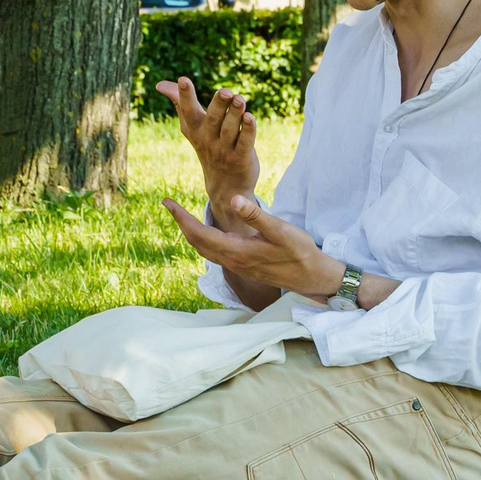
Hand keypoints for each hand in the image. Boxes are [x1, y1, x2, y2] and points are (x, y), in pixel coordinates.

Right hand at [153, 77, 259, 205]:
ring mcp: (225, 150)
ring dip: (235, 114)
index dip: (185, 95)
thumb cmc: (208, 146)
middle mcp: (208, 139)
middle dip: (218, 104)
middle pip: (212, 119)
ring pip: (230, 130)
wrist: (224, 185)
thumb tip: (159, 84)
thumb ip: (180, 103)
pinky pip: (245, 143)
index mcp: (195, 130)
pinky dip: (248, 130)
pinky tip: (250, 118)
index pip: (188, 111)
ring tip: (240, 99)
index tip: (183, 79)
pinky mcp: (242, 158)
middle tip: (225, 91)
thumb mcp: (192, 127)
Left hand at [162, 193, 341, 300]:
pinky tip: (207, 232)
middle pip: (197, 242)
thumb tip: (233, 200)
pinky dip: (204, 240)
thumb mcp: (281, 230)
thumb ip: (256, 215)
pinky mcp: (244, 267)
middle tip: (169, 205)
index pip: (199, 233)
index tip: (167, 202)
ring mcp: (237, 266)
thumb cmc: (300, 252)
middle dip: (181, 223)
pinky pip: (215, 253)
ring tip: (182, 216)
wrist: (313, 278)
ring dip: (191, 232)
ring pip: (205, 249)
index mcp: (237, 251)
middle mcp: (233, 261)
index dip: (181, 217)